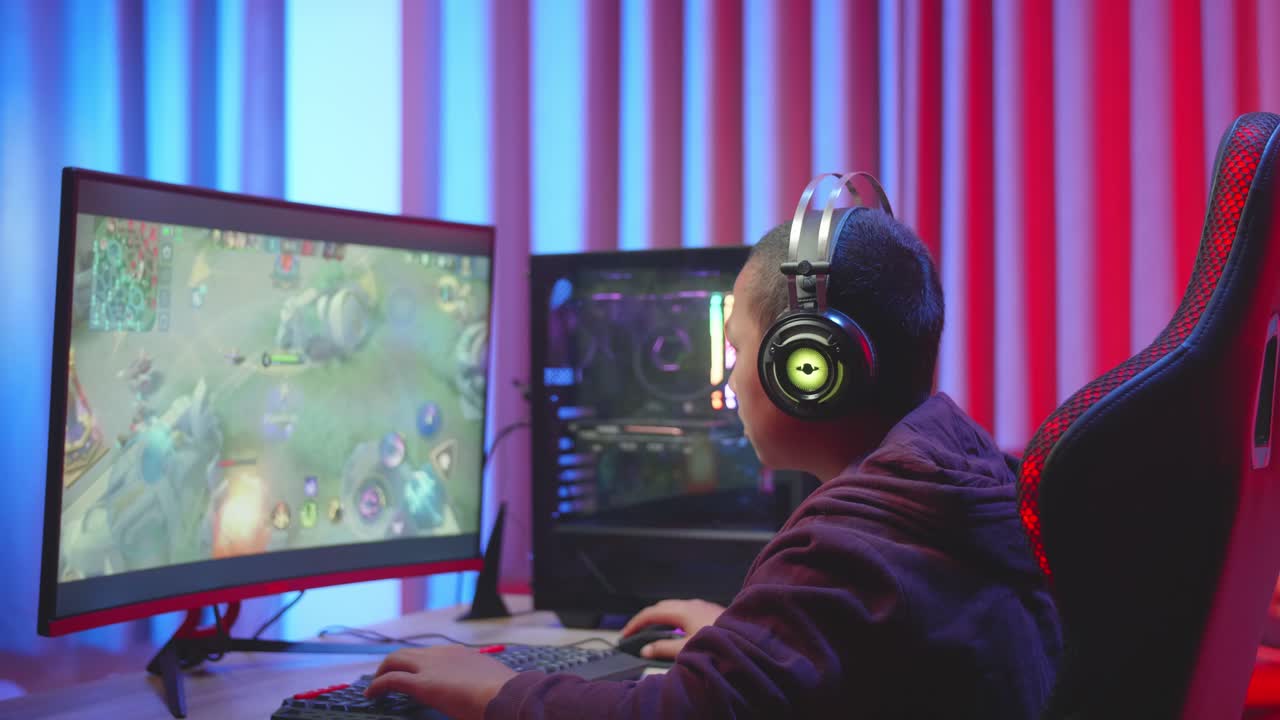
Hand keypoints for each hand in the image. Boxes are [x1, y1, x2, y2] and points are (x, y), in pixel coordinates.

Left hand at [365, 645, 517, 719]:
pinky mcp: (422, 684)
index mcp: (461, 655)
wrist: (507, 695)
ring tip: (376, 685)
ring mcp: (431, 667)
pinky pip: (391, 680)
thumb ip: (479, 685)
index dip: (418, 663)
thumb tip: (481, 695)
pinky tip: (371, 695)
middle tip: (387, 677)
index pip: (432, 654)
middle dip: (394, 663)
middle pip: (408, 653)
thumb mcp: (491, 685)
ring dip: (383, 672)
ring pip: (395, 660)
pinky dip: (377, 685)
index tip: (414, 674)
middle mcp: (443, 655)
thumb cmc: (505, 695)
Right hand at [619, 598, 725, 659]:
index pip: (650, 613)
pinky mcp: (710, 611)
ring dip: (661, 619)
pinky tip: (678, 632)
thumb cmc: (722, 640)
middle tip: (635, 633)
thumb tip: (646, 649)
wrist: (749, 636)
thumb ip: (664, 649)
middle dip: (646, 619)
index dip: (634, 624)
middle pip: (661, 608)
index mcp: (683, 610)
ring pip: (674, 609)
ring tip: (653, 634)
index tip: (625, 634)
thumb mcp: (687, 648)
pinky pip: (685, 612)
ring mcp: (701, 606)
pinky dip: (674, 620)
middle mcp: (691, 604)